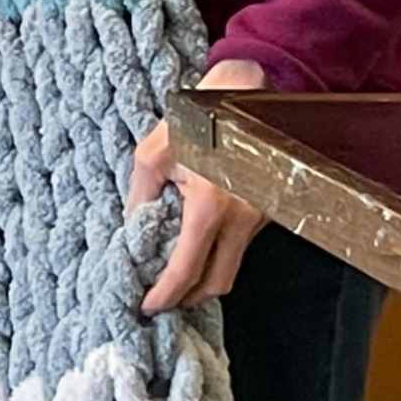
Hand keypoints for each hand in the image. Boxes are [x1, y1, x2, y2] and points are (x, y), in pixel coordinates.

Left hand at [134, 58, 271, 312]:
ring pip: (232, 267)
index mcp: (210, 207)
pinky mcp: (267, 212)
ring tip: (172, 276)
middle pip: (217, 282)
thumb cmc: (193, 120)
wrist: (244, 94)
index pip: (187, 269)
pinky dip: (218, 255)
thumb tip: (132, 229)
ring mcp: (260, 218)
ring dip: (204, 278)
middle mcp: (241, 220)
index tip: (146, 306)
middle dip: (188, 298)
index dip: (165, 294)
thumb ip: (141, 196)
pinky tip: (195, 247)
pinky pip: (240, 246)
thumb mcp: (153, 153)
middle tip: (160, 300)